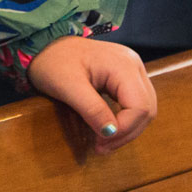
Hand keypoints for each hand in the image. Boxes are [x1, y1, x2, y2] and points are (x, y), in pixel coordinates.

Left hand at [24, 36, 156, 153]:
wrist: (45, 44)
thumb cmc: (53, 61)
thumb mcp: (68, 87)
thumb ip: (92, 109)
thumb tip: (111, 134)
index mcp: (123, 65)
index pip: (140, 107)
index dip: (124, 130)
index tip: (100, 143)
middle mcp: (133, 65)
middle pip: (146, 109)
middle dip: (127, 133)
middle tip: (101, 148)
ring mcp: (132, 69)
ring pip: (144, 108)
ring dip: (127, 129)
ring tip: (104, 143)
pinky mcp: (126, 75)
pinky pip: (135, 103)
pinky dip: (125, 120)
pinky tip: (108, 129)